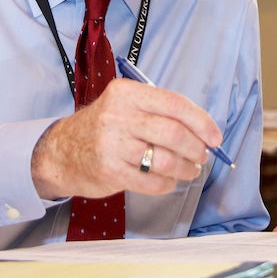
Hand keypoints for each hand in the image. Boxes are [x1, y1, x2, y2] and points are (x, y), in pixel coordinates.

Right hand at [31, 79, 220, 199]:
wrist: (62, 151)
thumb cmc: (104, 127)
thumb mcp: (125, 105)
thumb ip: (159, 111)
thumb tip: (202, 129)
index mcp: (127, 93)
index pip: (174, 103)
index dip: (201, 121)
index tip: (215, 137)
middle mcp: (118, 115)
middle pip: (174, 133)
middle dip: (197, 148)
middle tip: (203, 156)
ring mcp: (113, 144)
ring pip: (166, 159)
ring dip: (186, 168)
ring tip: (190, 170)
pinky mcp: (110, 171)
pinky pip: (152, 182)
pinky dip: (167, 184)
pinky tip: (168, 181)